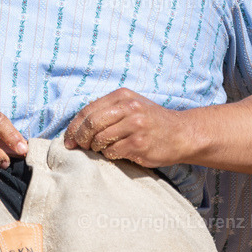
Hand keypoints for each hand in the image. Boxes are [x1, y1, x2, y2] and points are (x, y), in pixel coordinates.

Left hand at [63, 88, 188, 166]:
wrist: (182, 134)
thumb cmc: (152, 122)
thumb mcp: (132, 106)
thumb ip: (108, 111)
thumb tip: (77, 128)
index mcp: (123, 96)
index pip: (88, 110)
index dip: (74, 127)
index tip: (69, 140)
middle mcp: (129, 108)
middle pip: (91, 124)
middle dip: (80, 138)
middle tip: (79, 147)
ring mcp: (135, 125)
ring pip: (99, 139)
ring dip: (96, 148)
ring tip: (103, 149)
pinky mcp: (139, 144)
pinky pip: (112, 152)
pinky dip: (109, 155)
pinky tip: (118, 153)